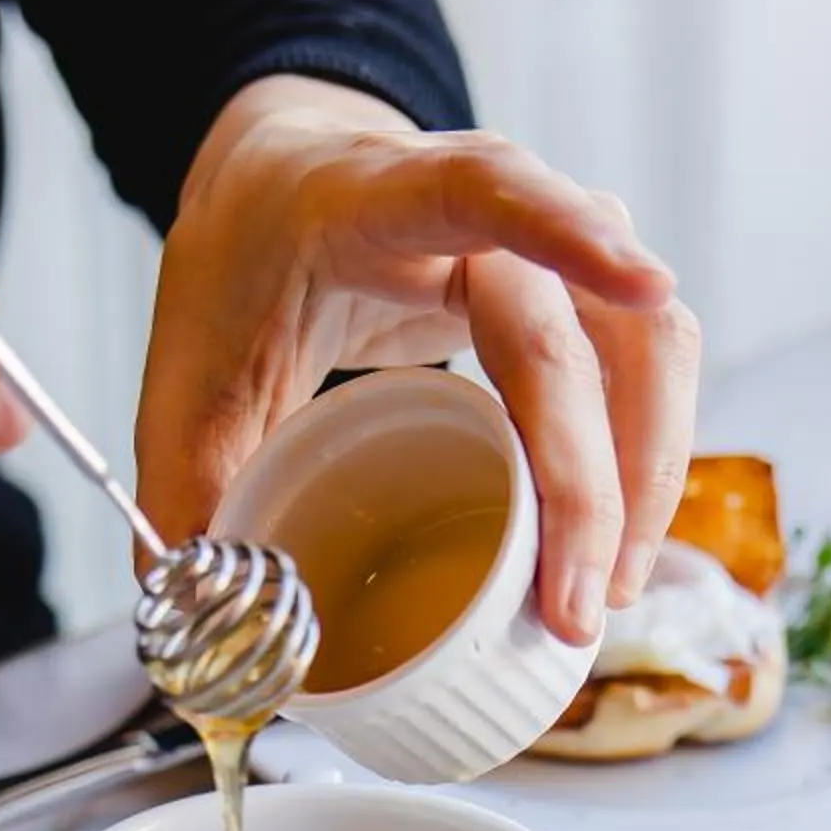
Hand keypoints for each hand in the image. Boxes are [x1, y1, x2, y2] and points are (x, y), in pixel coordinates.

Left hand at [134, 81, 699, 644]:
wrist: (285, 189)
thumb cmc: (243, 271)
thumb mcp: (184, 380)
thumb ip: (185, 501)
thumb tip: (208, 640)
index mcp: (373, 201)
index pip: (486, 193)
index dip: (566, 232)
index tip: (646, 286)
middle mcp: (482, 214)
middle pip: (570, 333)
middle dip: (587, 482)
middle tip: (573, 609)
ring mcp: (544, 252)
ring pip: (645, 349)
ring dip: (645, 476)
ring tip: (608, 591)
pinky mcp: (572, 300)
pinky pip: (643, 371)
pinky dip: (645, 460)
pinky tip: (616, 547)